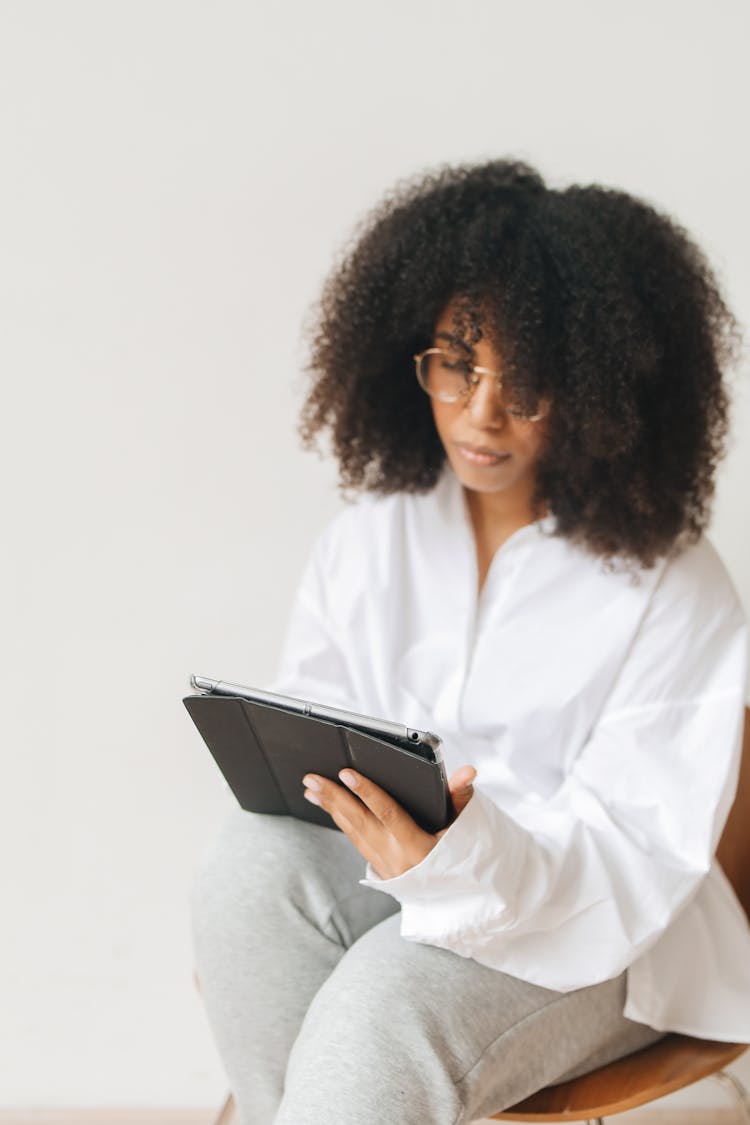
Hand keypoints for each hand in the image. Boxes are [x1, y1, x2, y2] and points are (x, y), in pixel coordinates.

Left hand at [301, 764, 476, 879]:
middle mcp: (395, 857)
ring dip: (330, 808)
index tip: (347, 773)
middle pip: (359, 822)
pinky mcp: (378, 866)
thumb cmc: (460, 856)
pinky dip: (339, 820)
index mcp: (417, 846)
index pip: (388, 813)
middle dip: (334, 798)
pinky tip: (326, 805)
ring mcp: (384, 864)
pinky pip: (354, 839)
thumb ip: (461, 797)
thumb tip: (467, 771)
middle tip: (311, 778)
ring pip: (352, 831)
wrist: (455, 900)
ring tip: (311, 788)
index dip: (367, 793)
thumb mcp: (464, 829)